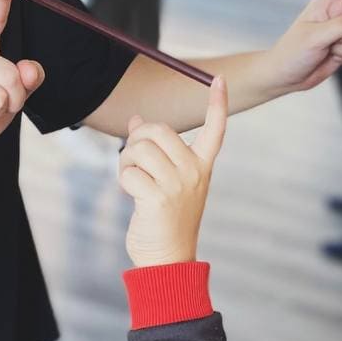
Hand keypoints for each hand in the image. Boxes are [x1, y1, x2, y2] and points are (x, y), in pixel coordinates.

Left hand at [120, 77, 227, 266]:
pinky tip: (130, 194)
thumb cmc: (165, 220)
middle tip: (132, 157)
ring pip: (139, 148)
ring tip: (131, 178)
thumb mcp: (166, 182)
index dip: (218, 104)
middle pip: (159, 130)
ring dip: (125, 161)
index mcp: (202, 167)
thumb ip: (154, 151)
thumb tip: (135, 120)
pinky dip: (122, 180)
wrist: (168, 261)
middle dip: (137, 137)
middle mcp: (194, 172)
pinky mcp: (158, 198)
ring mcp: (178, 185)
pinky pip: (129, 172)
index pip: (215, 130)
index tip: (219, 79)